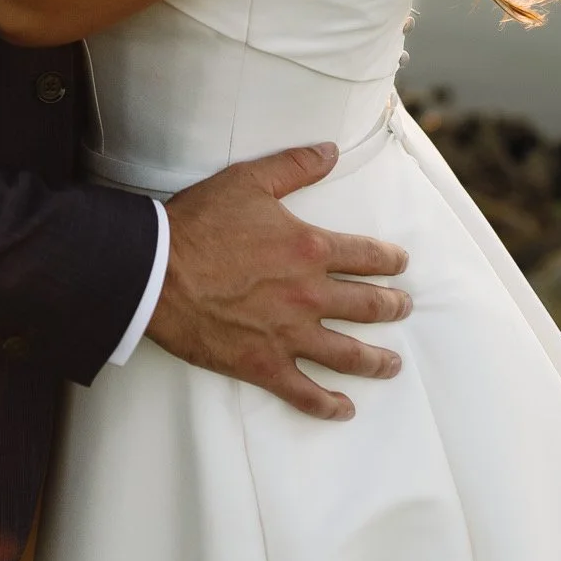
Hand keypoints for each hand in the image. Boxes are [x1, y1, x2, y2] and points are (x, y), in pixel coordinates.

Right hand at [148, 142, 410, 419]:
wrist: (157, 271)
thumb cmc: (200, 223)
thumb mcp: (248, 180)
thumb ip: (295, 166)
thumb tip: (332, 151)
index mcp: (309, 249)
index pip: (365, 256)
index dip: (389, 259)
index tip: (401, 264)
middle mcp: (308, 295)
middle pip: (366, 306)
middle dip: (392, 307)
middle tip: (404, 308)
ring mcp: (289, 335)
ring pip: (347, 354)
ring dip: (376, 361)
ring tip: (393, 364)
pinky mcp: (264, 365)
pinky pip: (305, 393)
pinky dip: (329, 405)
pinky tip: (345, 409)